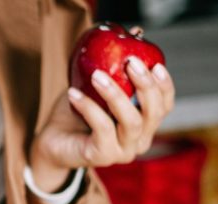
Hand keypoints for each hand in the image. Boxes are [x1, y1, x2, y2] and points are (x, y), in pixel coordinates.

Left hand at [28, 27, 175, 190]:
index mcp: (144, 124)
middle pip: (153, 113)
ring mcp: (122, 151)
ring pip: (131, 122)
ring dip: (116, 95)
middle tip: (130, 62)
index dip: (165, 86)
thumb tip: (134, 33)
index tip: (157, 65)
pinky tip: (74, 93)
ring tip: (97, 76)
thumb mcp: (97, 88)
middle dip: (145, 85)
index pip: (165, 106)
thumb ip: (115, 68)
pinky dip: (89, 108)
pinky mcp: (102, 156)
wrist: (52, 142)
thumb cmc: (77, 113)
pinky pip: (102, 129)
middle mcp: (139, 140)